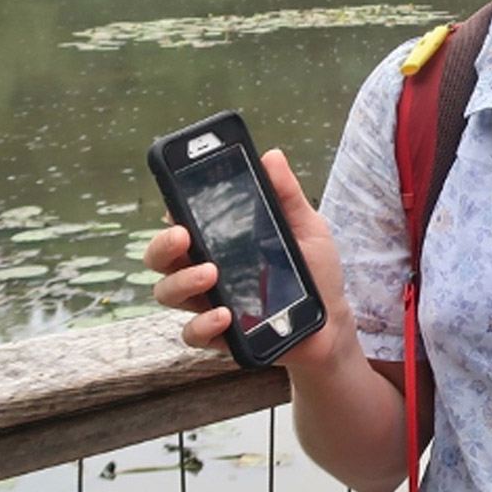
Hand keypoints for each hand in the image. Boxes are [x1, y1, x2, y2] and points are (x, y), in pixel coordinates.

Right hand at [143, 148, 349, 367]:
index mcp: (221, 240)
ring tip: (210, 274)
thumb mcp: (306, 227)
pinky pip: (192, 333)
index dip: (171, 212)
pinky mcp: (218, 335)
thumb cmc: (313, 270)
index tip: (176, 204)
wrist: (331, 320)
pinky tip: (224, 315)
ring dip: (182, 281)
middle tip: (183, 236)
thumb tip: (271, 156)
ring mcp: (208, 303)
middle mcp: (205, 269)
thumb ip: (286, 195)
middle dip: (162, 244)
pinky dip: (203, 324)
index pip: (181, 222)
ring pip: (167, 292)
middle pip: (160, 256)